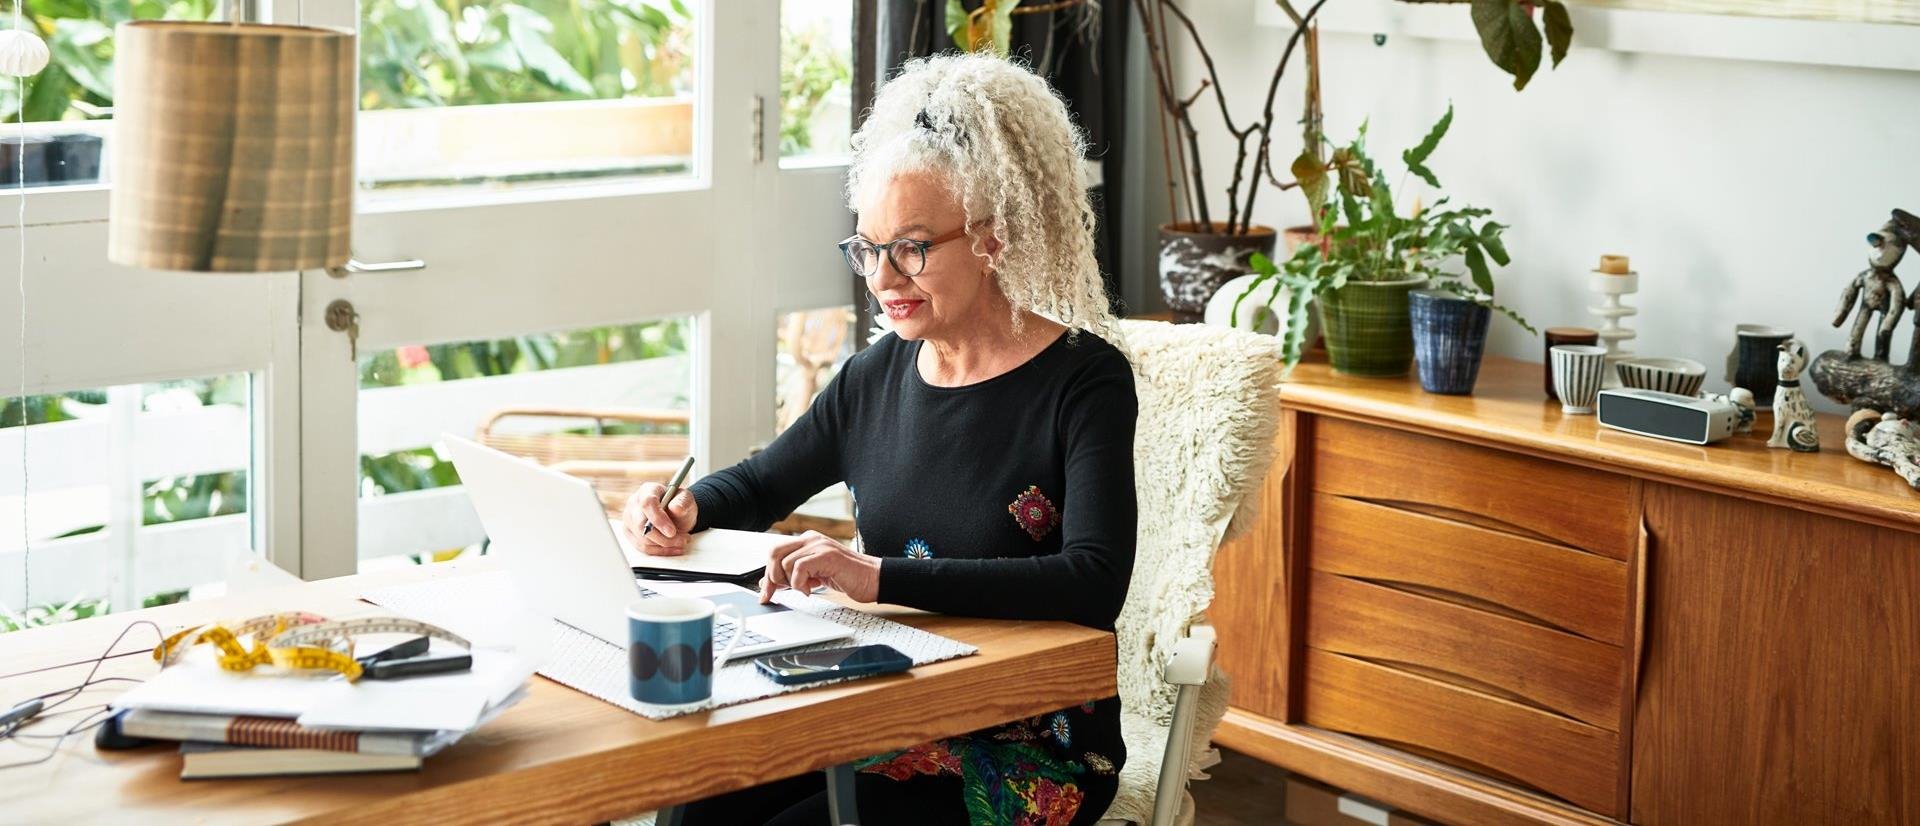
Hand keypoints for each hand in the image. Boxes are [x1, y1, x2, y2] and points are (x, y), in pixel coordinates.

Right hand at [620, 482, 696, 555]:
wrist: (677, 515)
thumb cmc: (680, 505)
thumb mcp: (687, 500)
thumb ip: (683, 502)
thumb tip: (675, 508)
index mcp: (647, 490)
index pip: (647, 503)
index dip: (658, 519)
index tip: (672, 531)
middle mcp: (634, 503)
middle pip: (641, 524)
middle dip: (664, 537)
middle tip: (683, 539)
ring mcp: (629, 519)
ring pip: (642, 539)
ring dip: (665, 545)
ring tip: (682, 541)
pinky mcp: (630, 533)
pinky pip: (642, 548)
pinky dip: (660, 551)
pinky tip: (673, 548)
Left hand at [759, 531, 879, 603]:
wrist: (874, 579)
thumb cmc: (848, 577)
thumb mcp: (814, 576)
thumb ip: (793, 575)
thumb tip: (767, 583)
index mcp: (808, 541)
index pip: (776, 552)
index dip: (767, 575)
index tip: (766, 594)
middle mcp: (811, 539)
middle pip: (775, 552)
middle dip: (773, 576)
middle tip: (783, 591)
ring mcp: (819, 545)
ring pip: (786, 563)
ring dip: (792, 583)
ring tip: (806, 588)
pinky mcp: (826, 555)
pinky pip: (799, 568)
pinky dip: (800, 584)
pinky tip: (812, 589)